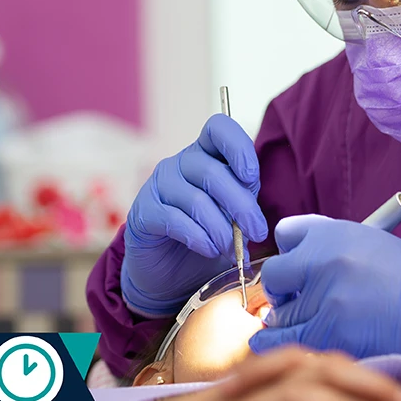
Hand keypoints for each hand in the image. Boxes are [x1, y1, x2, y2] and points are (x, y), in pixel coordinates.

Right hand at [121, 115, 268, 315]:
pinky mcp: (143, 212)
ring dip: (221, 229)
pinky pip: (173, 219)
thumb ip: (244, 205)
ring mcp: (158, 185)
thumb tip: (255, 222)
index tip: (251, 178)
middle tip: (257, 233)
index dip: (238, 147)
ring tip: (232, 250)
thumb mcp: (233, 214)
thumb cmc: (207, 235)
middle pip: (212, 171)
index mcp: (206, 154)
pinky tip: (209, 250)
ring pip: (196, 199)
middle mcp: (181, 163)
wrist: (170, 272)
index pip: (219, 128)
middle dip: (241, 205)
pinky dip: (198, 237)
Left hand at [250, 215, 400, 376]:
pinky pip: (283, 340)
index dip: (288, 252)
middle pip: (274, 275)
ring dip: (287, 319)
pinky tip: (276, 344)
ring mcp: (323, 298)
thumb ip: (327, 241)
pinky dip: (275, 344)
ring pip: (277, 312)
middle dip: (281, 289)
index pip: (284, 233)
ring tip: (308, 322)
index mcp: (333, 232)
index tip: (295, 267)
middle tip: (296, 299)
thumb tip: (290, 252)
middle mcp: (322, 260)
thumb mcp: (368, 239)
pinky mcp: (328, 333)